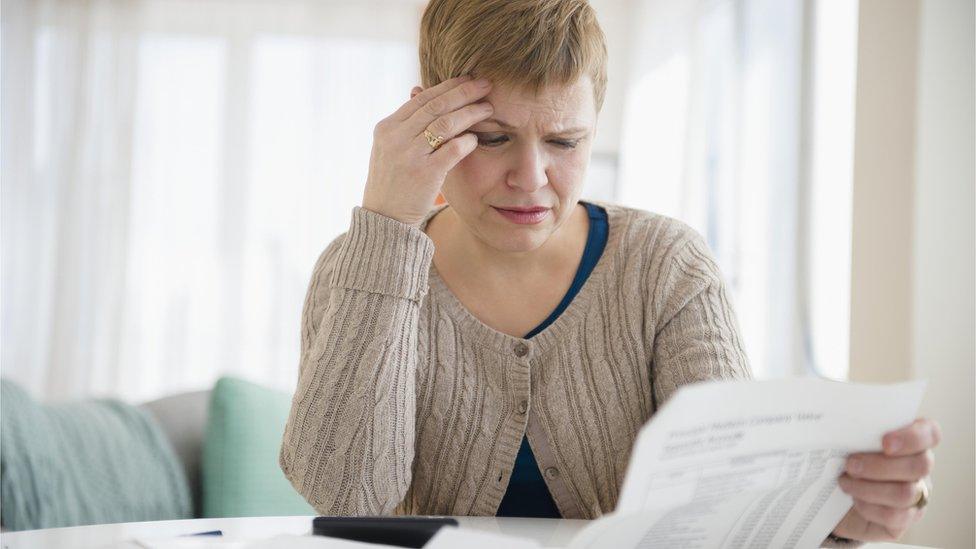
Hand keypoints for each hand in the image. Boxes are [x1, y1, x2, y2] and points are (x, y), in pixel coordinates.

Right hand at [361, 74, 493, 226]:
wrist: (384, 219)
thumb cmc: (392, 184)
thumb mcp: (389, 149)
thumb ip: (405, 124)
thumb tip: (418, 91)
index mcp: (387, 127)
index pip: (421, 98)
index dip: (447, 86)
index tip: (467, 79)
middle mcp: (395, 137)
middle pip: (436, 105)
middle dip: (464, 92)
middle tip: (486, 84)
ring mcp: (409, 155)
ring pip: (445, 123)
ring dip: (470, 113)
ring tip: (488, 108)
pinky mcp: (424, 173)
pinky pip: (452, 149)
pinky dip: (467, 140)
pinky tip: (477, 137)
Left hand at [832, 418, 940, 541]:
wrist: (833, 497)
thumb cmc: (843, 460)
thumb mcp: (848, 442)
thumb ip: (855, 432)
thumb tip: (842, 426)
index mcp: (910, 440)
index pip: (930, 433)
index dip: (912, 437)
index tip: (885, 442)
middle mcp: (919, 467)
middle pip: (920, 466)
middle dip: (880, 466)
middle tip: (850, 464)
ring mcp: (917, 495)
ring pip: (906, 493)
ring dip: (869, 488)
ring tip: (845, 481)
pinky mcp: (905, 518)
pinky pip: (895, 516)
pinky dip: (869, 507)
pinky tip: (854, 499)